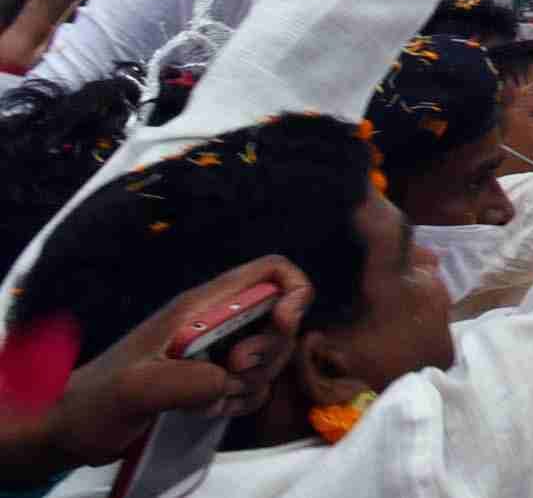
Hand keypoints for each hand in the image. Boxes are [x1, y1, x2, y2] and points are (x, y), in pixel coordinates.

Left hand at [35, 256, 312, 469]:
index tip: (282, 325)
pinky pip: (253, 385)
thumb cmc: (98, 401)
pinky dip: (242, 400)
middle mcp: (216, 322)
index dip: (293, 292)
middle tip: (233, 372)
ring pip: (270, 355)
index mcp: (202, 306)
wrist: (71, 428)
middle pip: (280, 318)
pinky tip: (209, 412)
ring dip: (253, 382)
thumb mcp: (139, 389)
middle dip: (270, 350)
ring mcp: (216, 351)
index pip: (271, 271)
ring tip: (210, 401)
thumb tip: (233, 379)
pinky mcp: (213, 379)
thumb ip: (192, 380)